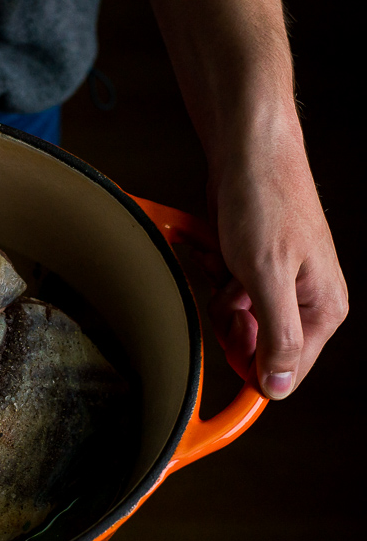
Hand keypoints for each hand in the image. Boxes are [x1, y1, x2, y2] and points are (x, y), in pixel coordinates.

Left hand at [200, 126, 346, 398]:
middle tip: (233, 289)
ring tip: (230, 261)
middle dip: (233, 323)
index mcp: (324, 308)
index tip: (232, 337)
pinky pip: (226, 293)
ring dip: (221, 296)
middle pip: (256, 347)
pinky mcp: (254, 268)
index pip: (286, 370)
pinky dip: (216, 275)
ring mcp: (278, 283)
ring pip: (237, 321)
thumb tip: (279, 386)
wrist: (246, 154)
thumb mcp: (267, 278)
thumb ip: (278, 337)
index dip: (251, 362)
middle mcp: (306, 300)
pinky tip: (220, 250)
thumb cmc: (263, 204)